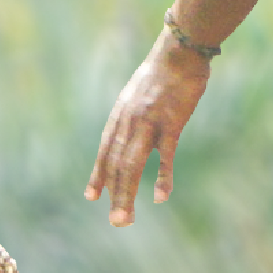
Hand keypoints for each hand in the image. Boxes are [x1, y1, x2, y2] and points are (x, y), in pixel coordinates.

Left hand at [88, 30, 211, 226]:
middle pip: (116, 164)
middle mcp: (128, 121)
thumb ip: (132, 114)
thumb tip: (130, 131)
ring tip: (126, 219)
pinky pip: (164, 155)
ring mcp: (148, 123)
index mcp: (120, 115)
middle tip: (116, 221)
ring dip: (127, 194)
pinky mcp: (171, 123)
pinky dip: (162, 177)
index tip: (92, 196)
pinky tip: (161, 197)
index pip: (105, 151)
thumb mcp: (138, 93)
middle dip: (114, 195)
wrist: (180, 51)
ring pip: (132, 165)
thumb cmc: (162, 72)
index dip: (98, 175)